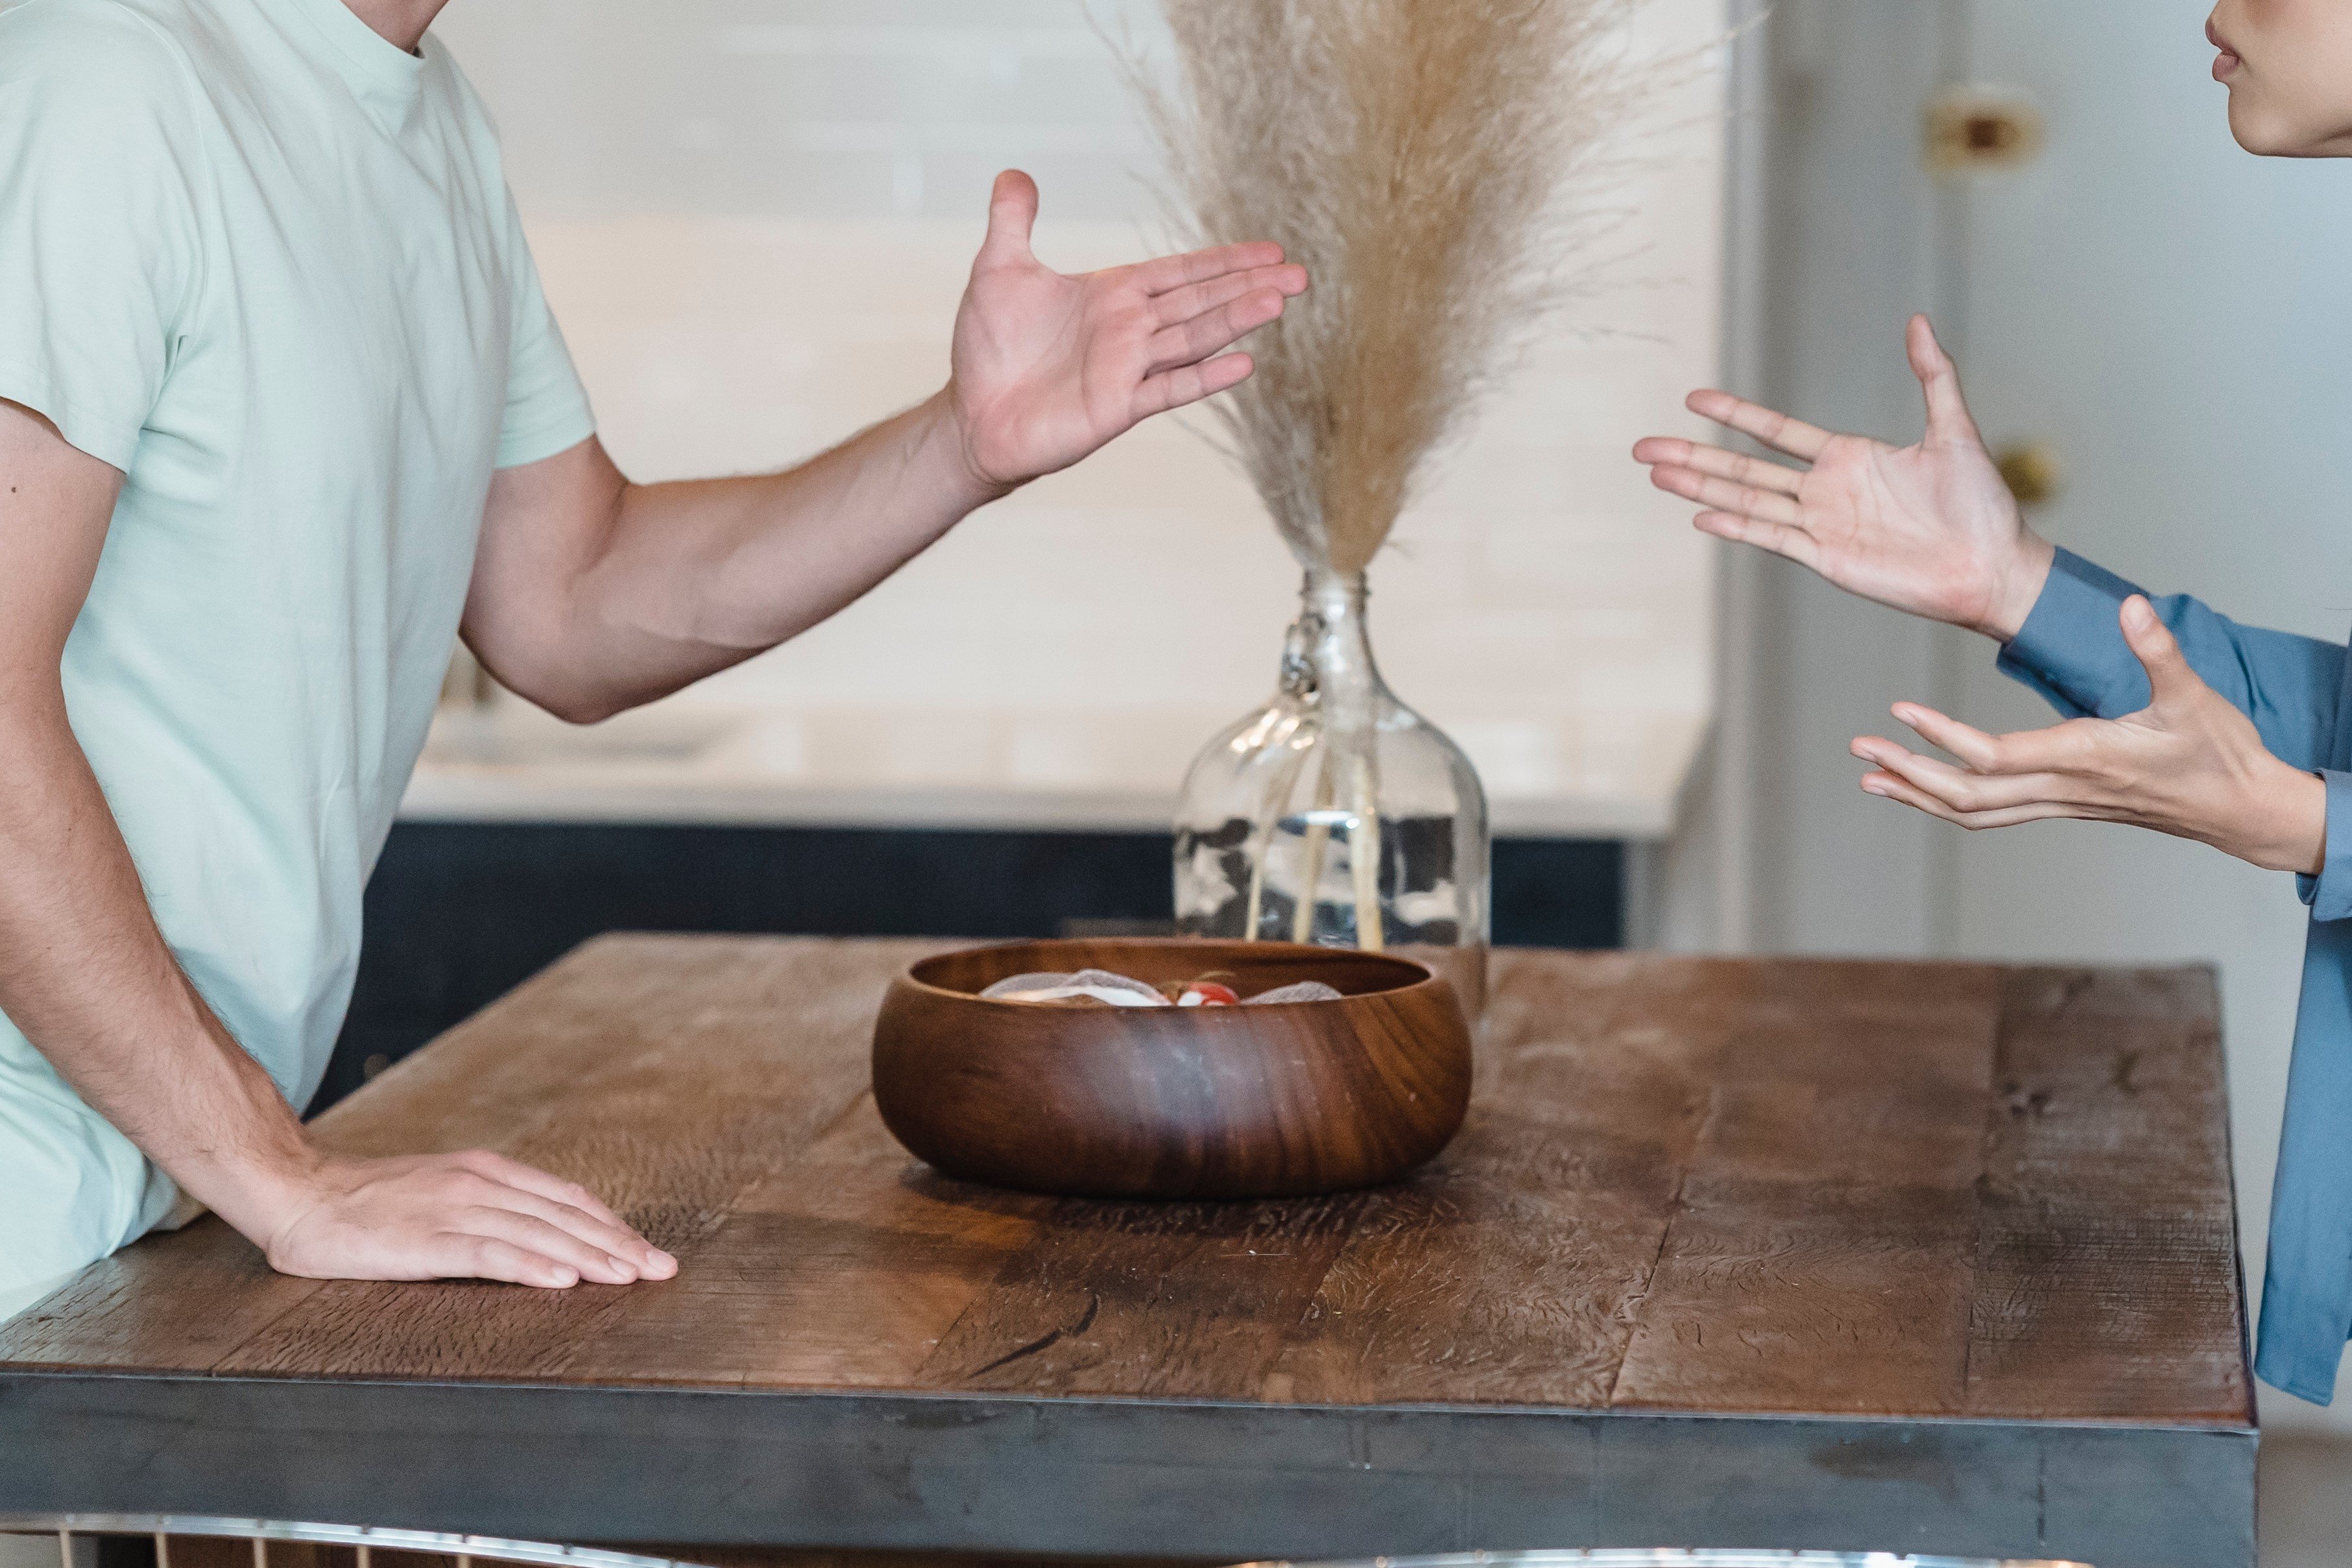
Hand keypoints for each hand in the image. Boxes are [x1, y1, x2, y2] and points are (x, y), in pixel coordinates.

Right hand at [259, 1148, 678, 1289]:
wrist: (298, 1194)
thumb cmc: (368, 1203)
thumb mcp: (441, 1193)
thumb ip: (488, 1207)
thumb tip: (542, 1236)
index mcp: (485, 1171)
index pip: (565, 1198)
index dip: (609, 1224)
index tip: (645, 1250)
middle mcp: (478, 1184)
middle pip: (563, 1215)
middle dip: (616, 1244)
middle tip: (660, 1269)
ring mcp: (453, 1208)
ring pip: (537, 1233)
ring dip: (589, 1257)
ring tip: (628, 1277)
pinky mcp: (425, 1239)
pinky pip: (489, 1252)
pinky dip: (531, 1266)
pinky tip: (563, 1280)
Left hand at [945, 170, 1306, 489]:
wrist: (973, 415)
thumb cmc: (988, 350)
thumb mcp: (998, 270)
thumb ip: (1013, 221)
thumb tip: (1016, 172)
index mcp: (1113, 294)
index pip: (1180, 271)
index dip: (1224, 260)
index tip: (1270, 250)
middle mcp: (1130, 330)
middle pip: (1200, 300)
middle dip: (1248, 285)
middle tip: (1299, 273)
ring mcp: (1128, 369)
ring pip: (1194, 338)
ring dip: (1236, 320)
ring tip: (1280, 301)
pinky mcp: (1118, 406)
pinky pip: (1169, 388)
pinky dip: (1205, 377)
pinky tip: (1244, 363)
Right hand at [1632, 315, 2054, 640]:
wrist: (1992, 565)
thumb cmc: (1982, 503)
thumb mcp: (1955, 429)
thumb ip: (1933, 375)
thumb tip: (1919, 320)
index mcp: (1849, 458)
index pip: (1775, 432)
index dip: (1736, 416)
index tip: (1695, 400)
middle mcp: (1826, 492)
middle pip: (1744, 469)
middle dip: (1693, 454)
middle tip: (1644, 445)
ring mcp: (1821, 527)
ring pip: (1746, 501)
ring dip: (1699, 486)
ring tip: (1656, 473)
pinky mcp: (1826, 559)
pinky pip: (1772, 538)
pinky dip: (1735, 526)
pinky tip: (1699, 513)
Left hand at [1850, 595, 2328, 874]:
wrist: (2240, 810)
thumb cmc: (2219, 751)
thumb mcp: (2193, 694)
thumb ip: (2158, 650)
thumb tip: (2132, 607)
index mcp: (2084, 758)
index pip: (1996, 755)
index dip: (1945, 737)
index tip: (1901, 713)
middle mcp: (2062, 788)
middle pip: (1967, 792)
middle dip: (1908, 772)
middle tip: (1859, 750)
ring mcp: (2059, 803)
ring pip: (1974, 812)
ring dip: (1918, 794)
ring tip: (1870, 778)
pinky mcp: (2062, 806)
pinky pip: (1993, 814)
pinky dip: (1950, 804)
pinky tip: (1922, 791)